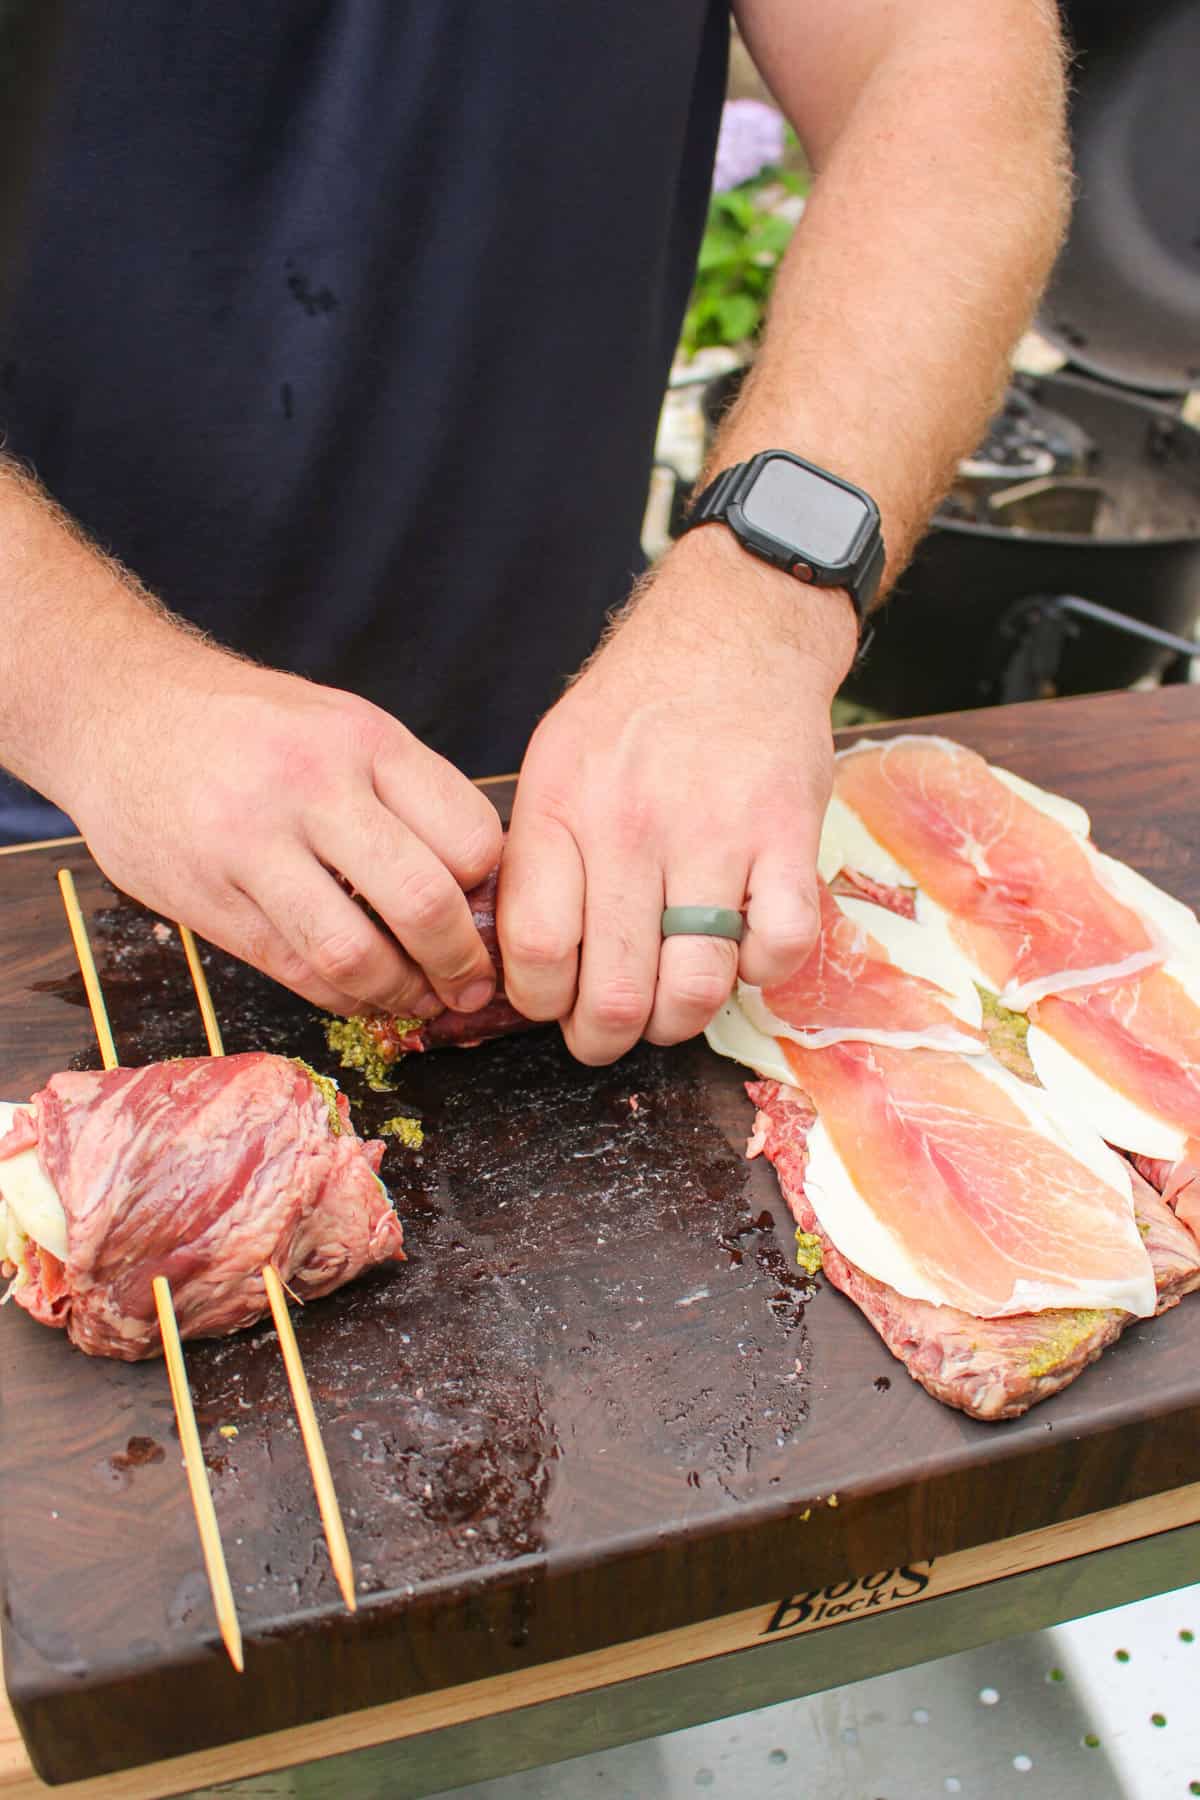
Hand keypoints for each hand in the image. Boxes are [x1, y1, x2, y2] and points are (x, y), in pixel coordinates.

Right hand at [64, 631, 502, 1017]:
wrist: (118, 710)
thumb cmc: (249, 726)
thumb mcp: (340, 724)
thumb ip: (405, 793)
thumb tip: (481, 886)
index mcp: (363, 739)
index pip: (469, 835)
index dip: (491, 891)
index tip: (490, 916)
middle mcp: (311, 787)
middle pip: (422, 900)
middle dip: (460, 960)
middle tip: (471, 983)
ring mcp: (251, 844)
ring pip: (355, 952)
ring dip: (400, 993)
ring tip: (417, 999)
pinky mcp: (205, 896)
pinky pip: (295, 970)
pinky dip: (342, 996)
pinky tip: (360, 993)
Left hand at [498, 527, 856, 1063]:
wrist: (734, 633)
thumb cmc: (637, 710)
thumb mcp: (555, 761)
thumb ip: (538, 856)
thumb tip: (519, 963)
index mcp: (563, 808)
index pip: (537, 949)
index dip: (542, 1004)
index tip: (555, 1004)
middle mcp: (633, 825)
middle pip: (614, 992)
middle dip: (606, 1038)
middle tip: (610, 1033)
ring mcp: (716, 833)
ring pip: (696, 988)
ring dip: (681, 1021)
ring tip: (672, 1007)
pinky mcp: (789, 836)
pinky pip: (778, 952)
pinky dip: (760, 974)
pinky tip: (741, 953)